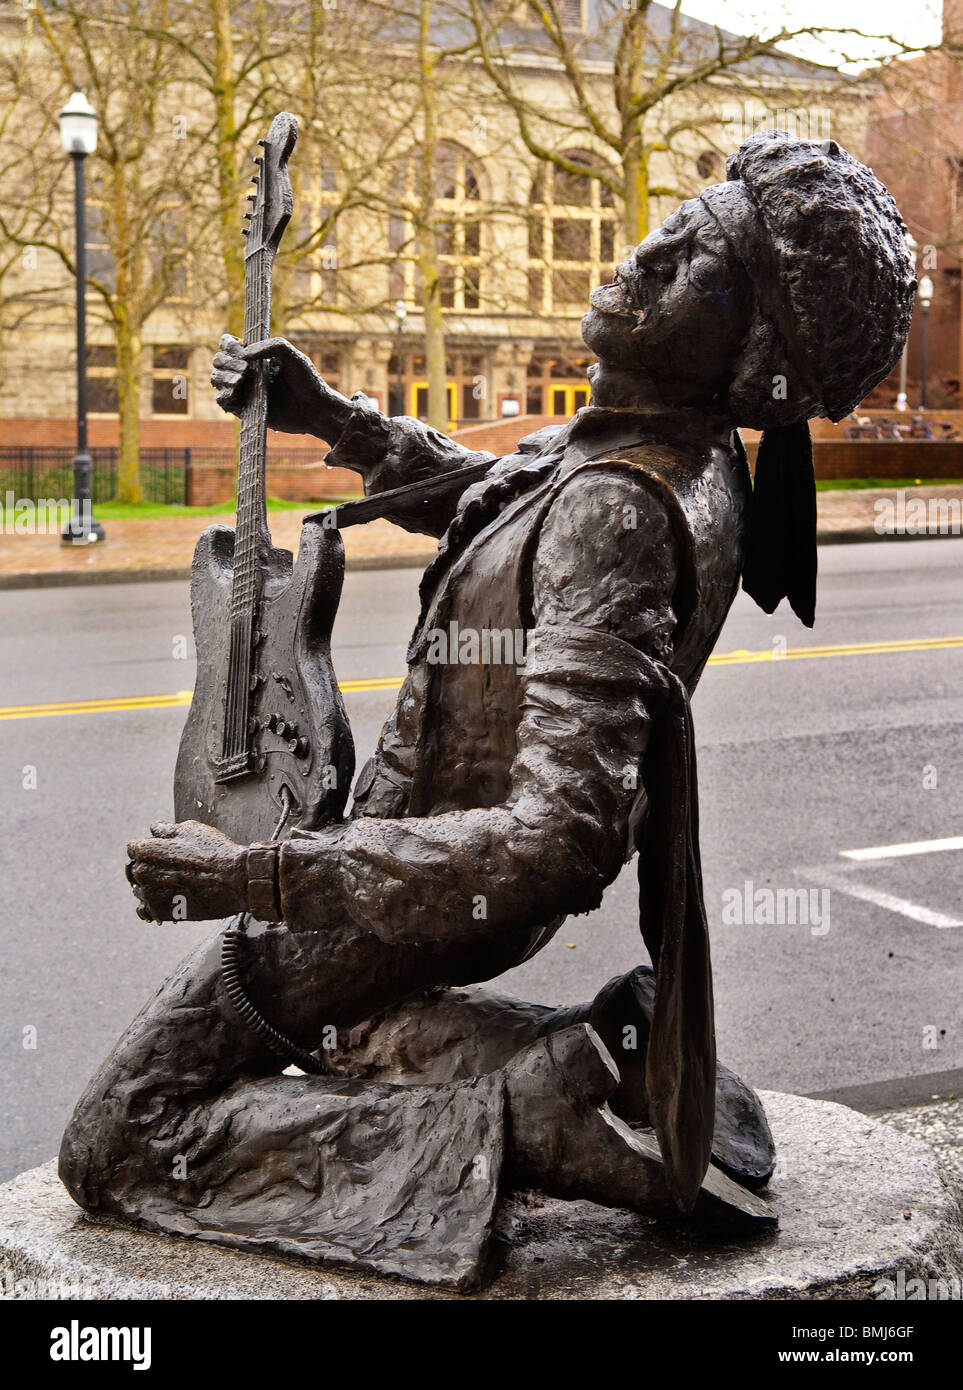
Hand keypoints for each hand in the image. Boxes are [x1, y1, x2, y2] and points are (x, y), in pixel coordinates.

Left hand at [126, 821, 247, 922]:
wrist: (233, 880)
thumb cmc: (214, 852)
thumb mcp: (190, 830)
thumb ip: (166, 830)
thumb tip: (154, 829)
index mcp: (145, 849)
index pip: (133, 848)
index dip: (149, 849)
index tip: (161, 853)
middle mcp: (141, 872)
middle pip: (134, 870)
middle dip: (148, 868)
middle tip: (168, 870)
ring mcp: (149, 894)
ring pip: (139, 890)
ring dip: (150, 887)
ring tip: (173, 886)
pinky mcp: (159, 912)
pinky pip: (144, 911)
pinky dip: (152, 906)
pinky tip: (166, 901)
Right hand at [210, 334, 345, 437]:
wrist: (315, 409)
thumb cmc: (307, 381)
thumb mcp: (292, 355)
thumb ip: (269, 346)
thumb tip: (244, 355)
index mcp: (255, 357)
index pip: (228, 345)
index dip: (229, 344)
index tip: (241, 348)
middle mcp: (247, 372)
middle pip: (218, 360)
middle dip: (226, 361)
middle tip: (246, 369)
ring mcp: (244, 391)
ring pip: (216, 379)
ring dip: (224, 376)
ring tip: (242, 380)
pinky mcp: (245, 409)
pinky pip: (222, 401)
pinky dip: (224, 394)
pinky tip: (237, 391)